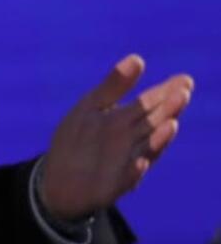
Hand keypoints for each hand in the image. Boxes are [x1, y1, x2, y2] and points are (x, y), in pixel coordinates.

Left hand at [40, 54, 193, 221]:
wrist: (58, 181)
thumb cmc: (79, 139)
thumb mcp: (91, 107)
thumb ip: (114, 86)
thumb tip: (137, 58)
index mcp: (127, 121)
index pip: (150, 104)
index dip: (166, 92)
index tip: (184, 80)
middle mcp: (132, 142)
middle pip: (153, 123)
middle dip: (168, 110)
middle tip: (182, 95)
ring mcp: (126, 163)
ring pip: (146, 149)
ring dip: (158, 139)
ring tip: (171, 124)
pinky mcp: (115, 185)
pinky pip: (127, 179)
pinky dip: (135, 172)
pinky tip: (140, 164)